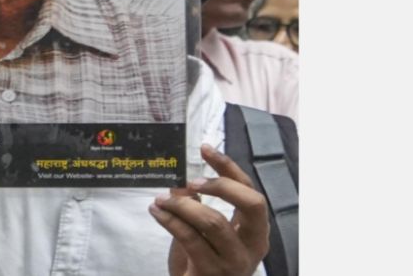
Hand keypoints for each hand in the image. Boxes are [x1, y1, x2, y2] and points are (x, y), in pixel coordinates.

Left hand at [149, 144, 269, 275]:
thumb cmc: (205, 260)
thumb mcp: (208, 232)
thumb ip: (201, 206)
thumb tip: (182, 181)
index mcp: (256, 231)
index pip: (251, 191)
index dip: (229, 168)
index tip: (205, 149)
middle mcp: (253, 246)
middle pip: (251, 204)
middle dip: (221, 185)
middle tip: (190, 181)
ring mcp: (234, 261)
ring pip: (213, 221)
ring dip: (182, 205)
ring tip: (161, 199)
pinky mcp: (211, 272)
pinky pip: (189, 238)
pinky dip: (169, 220)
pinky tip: (156, 212)